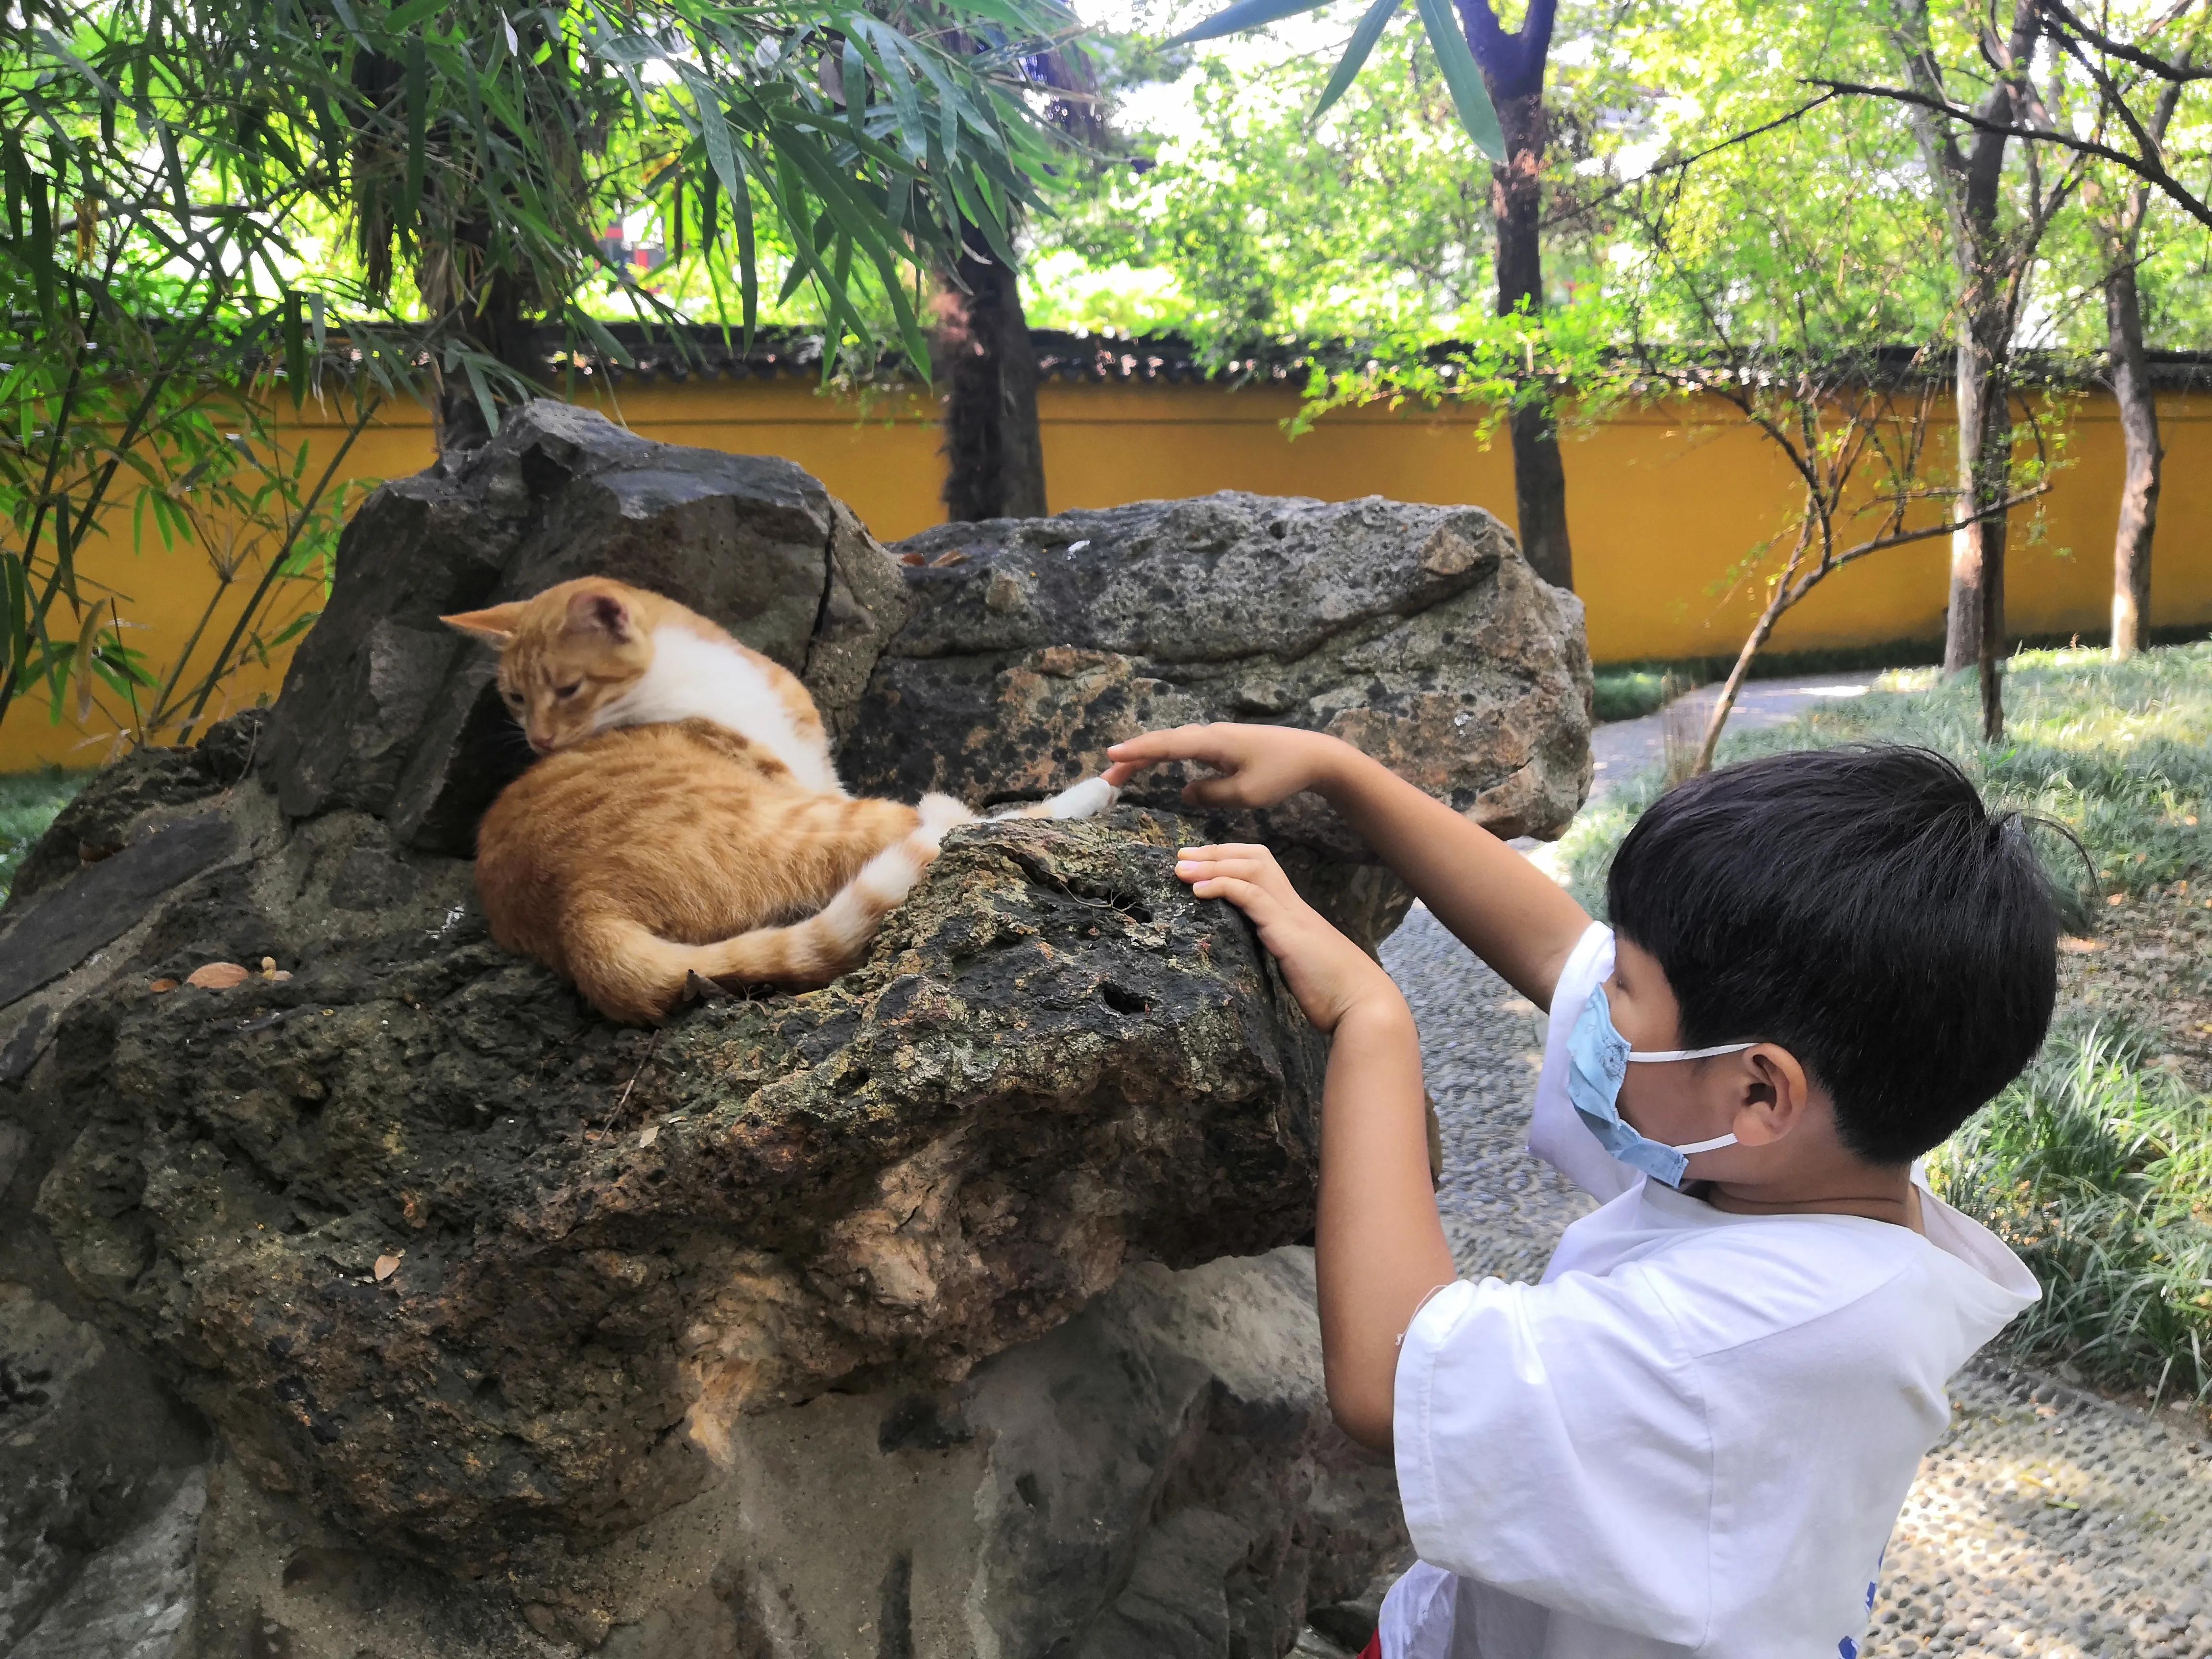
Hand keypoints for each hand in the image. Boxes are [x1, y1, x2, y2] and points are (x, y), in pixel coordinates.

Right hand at [1104, 723, 1350, 808]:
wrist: (1314, 756)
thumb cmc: (1282, 774)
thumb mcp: (1246, 794)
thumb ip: (1211, 794)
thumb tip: (1183, 792)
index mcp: (1212, 743)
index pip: (1166, 746)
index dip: (1137, 752)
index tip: (1110, 756)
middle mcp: (1210, 734)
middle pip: (1163, 743)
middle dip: (1133, 757)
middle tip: (1106, 776)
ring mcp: (1216, 737)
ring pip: (1173, 743)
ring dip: (1146, 755)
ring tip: (1121, 772)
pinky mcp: (1223, 744)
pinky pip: (1185, 747)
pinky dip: (1165, 754)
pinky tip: (1156, 762)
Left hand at [1176, 844, 1402, 1033]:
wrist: (1361, 1006)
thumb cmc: (1330, 992)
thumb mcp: (1293, 965)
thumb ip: (1273, 951)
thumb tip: (1246, 956)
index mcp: (1292, 911)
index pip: (1262, 866)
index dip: (1229, 857)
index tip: (1198, 861)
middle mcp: (1292, 905)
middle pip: (1253, 858)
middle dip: (1214, 852)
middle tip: (1180, 854)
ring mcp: (1290, 915)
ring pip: (1252, 868)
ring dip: (1212, 865)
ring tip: (1181, 868)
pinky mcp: (1287, 931)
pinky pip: (1252, 896)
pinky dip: (1224, 886)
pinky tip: (1198, 890)